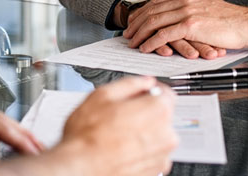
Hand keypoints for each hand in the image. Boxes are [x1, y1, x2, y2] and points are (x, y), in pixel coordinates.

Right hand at [53, 76, 177, 175]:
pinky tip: (121, 148)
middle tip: (121, 115)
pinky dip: (141, 150)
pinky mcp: (155, 170)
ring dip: (143, 132)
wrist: (81, 167)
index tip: (141, 93)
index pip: (166, 93)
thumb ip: (130, 84)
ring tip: (118, 134)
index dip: (150, 91)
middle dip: (145, 112)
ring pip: (157, 135)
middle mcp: (166, 134)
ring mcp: (162, 155)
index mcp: (157, 110)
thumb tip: (143, 82)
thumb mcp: (102, 95)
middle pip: (161, 115)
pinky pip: (152, 153)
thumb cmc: (88, 136)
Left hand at [122, 0, 247, 56]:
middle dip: (136, 23)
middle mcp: (184, 0)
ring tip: (132, 43)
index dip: (141, 13)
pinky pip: (164, 34)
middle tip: (127, 34)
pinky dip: (151, 42)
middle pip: (151, 10)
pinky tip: (145, 48)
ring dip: (140, 33)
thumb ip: (190, 11)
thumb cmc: (230, 21)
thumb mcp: (205, 10)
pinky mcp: (191, 25)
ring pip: (154, 21)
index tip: (133, 22)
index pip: (156, 3)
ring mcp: (187, 11)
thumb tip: (176, 20)